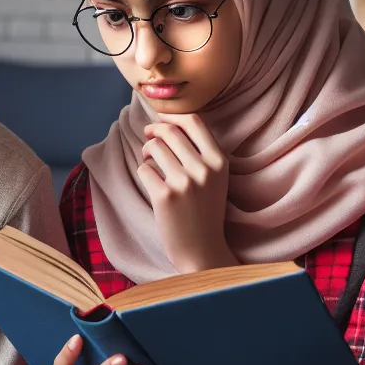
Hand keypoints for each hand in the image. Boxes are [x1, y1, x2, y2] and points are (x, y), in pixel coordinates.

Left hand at [138, 113, 236, 272]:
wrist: (201, 249)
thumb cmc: (205, 210)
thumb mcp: (215, 178)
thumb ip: (200, 152)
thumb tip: (167, 124)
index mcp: (219, 161)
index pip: (194, 121)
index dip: (172, 116)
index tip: (161, 120)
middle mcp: (204, 169)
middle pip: (169, 132)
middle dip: (154, 131)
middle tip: (148, 138)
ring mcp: (184, 182)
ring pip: (154, 148)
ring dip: (147, 151)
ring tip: (150, 161)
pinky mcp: (165, 196)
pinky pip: (144, 169)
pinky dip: (144, 173)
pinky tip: (152, 183)